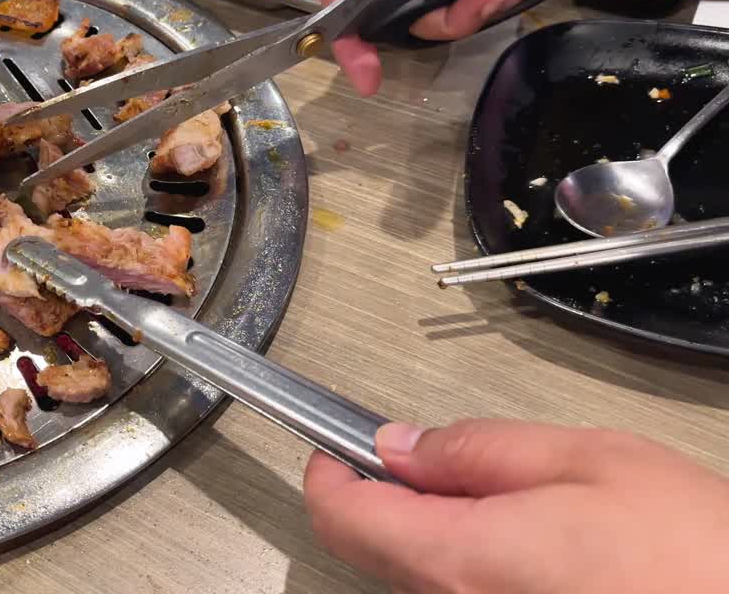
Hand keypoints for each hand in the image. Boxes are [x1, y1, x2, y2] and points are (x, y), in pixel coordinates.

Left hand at [304, 419, 728, 591]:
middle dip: (388, 498)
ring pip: (422, 577)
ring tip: (509, 502)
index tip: (336, 448)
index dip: (329, 475)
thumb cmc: (696, 558)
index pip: (344, 519)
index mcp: (463, 558)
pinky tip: (533, 546)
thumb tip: (404, 445)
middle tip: (432, 460)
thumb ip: (478, 449)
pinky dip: (472, 563)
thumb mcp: (588, 462)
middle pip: (377, 551)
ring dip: (435, 532)